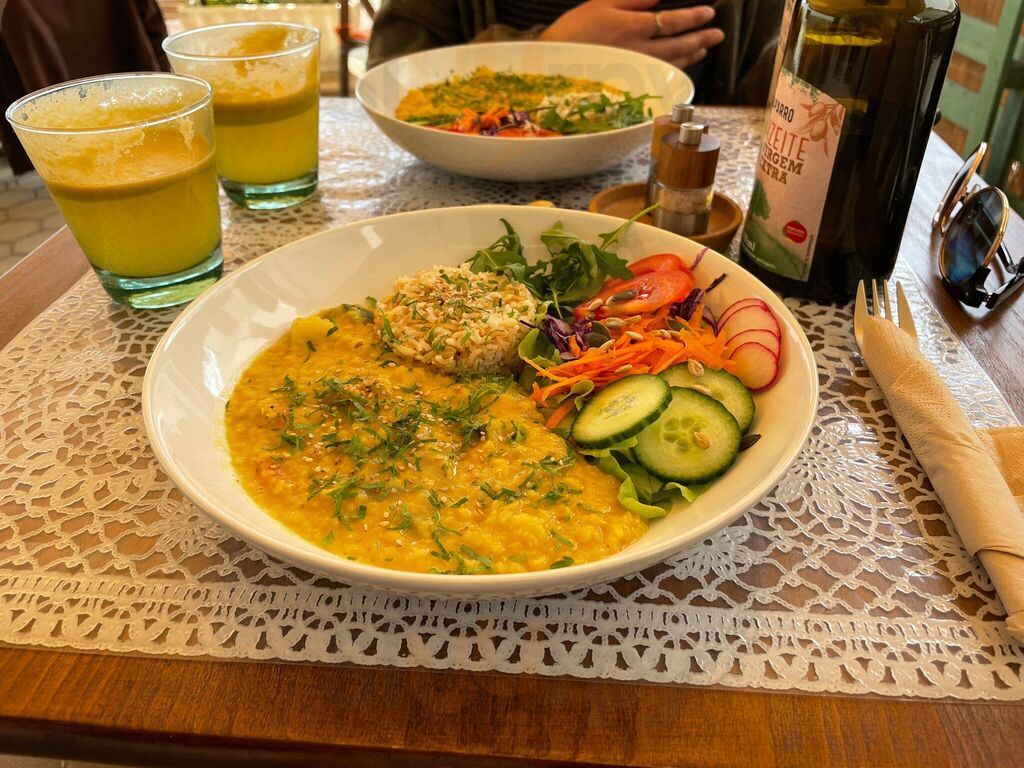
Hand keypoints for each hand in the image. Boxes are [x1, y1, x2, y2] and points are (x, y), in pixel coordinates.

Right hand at [538, 0, 725, 69]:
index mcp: (632, 27)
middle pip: (678, 45)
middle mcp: (637, 52)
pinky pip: (659, 78)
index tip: (708, 13)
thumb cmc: (572, 31)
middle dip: (701, 38)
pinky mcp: (629, 86)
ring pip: (671, 63)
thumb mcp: (601, 4)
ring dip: (691, 55)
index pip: (671, 21)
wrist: (549, 67)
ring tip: (704, 48)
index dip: (693, 17)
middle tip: (717, 34)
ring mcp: (634, 72)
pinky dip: (675, 70)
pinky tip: (682, 66)